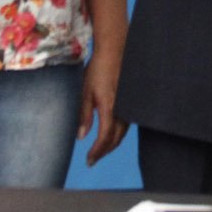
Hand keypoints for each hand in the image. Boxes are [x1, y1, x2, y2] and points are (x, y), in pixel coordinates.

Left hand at [78, 49, 128, 165]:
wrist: (114, 50)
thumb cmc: (98, 69)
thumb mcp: (86, 91)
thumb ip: (85, 115)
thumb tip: (81, 136)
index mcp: (109, 107)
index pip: (104, 137)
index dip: (97, 151)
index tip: (89, 160)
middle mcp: (122, 109)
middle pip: (115, 139)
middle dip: (104, 152)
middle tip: (92, 160)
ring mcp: (128, 105)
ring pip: (122, 133)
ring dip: (111, 144)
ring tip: (100, 151)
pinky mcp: (131, 102)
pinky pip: (126, 124)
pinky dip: (118, 134)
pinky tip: (111, 135)